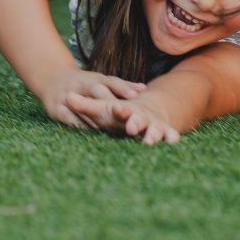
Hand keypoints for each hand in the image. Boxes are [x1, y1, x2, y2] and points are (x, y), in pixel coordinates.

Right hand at [37, 68, 145, 130]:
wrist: (53, 80)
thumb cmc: (85, 84)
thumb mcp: (102, 81)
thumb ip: (122, 86)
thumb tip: (144, 89)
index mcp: (96, 79)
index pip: (112, 82)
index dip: (124, 88)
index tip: (136, 96)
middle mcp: (82, 85)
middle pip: (98, 92)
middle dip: (111, 103)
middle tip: (126, 116)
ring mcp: (68, 96)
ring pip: (84, 106)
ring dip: (98, 118)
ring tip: (113, 129)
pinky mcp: (56, 109)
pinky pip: (70, 119)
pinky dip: (81, 126)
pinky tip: (92, 134)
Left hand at [63, 93, 181, 145]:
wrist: (145, 109)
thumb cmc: (117, 112)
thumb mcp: (101, 108)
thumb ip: (85, 104)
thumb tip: (65, 96)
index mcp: (125, 110)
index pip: (121, 109)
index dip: (119, 109)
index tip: (116, 108)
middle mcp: (141, 117)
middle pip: (138, 119)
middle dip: (136, 123)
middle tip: (131, 128)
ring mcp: (153, 125)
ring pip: (155, 129)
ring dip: (154, 135)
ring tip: (151, 141)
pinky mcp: (163, 132)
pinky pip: (169, 135)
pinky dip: (172, 138)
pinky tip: (174, 142)